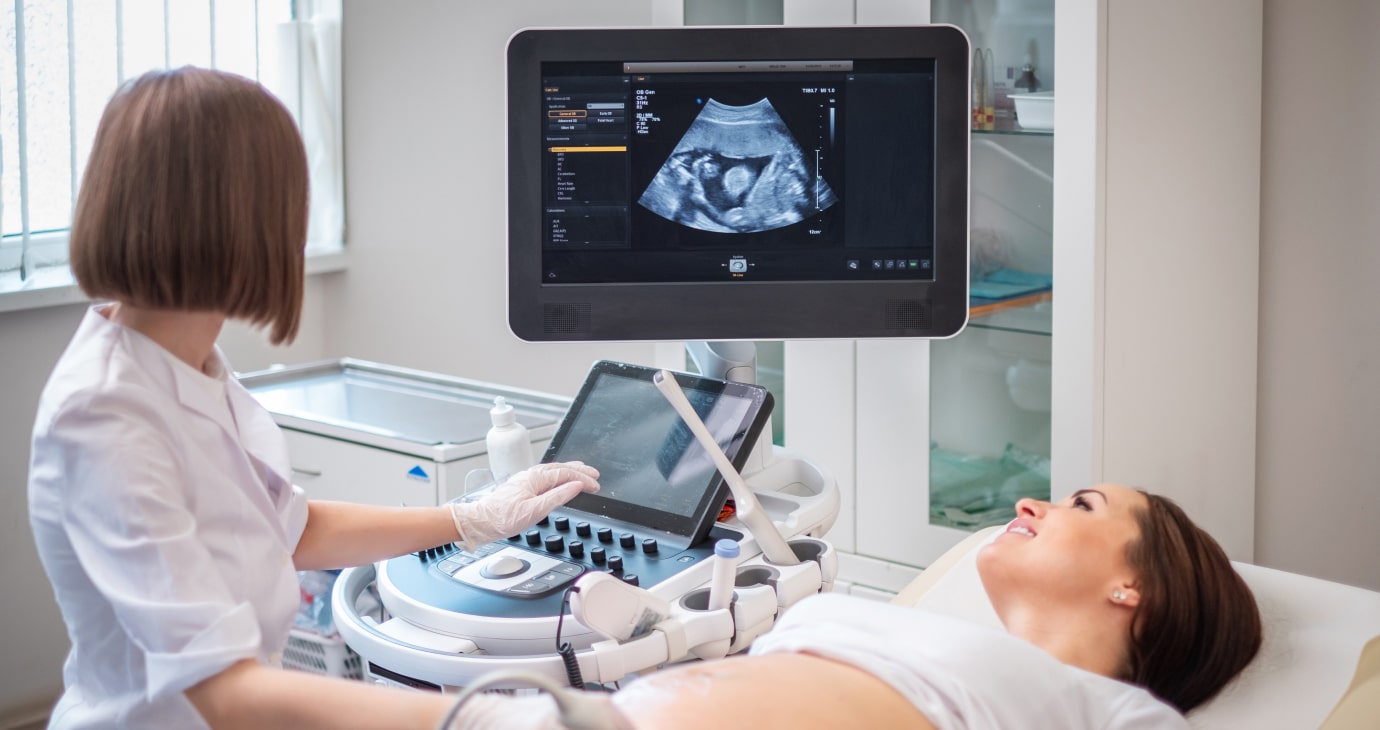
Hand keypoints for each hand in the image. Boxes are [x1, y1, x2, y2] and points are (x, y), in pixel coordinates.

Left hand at [449, 461, 599, 549]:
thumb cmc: (503, 518)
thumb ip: (558, 496)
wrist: (480, 522)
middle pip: (561, 468)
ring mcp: (525, 480)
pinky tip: (558, 481)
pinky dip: (558, 476)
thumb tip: (576, 486)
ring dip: (570, 471)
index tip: (596, 485)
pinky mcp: (521, 487)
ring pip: (553, 471)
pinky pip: (546, 476)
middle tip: (595, 474)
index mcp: (536, 478)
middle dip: (580, 471)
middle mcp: (531, 475)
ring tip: (581, 472)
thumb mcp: (535, 510)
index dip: (584, 479)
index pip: (567, 474)